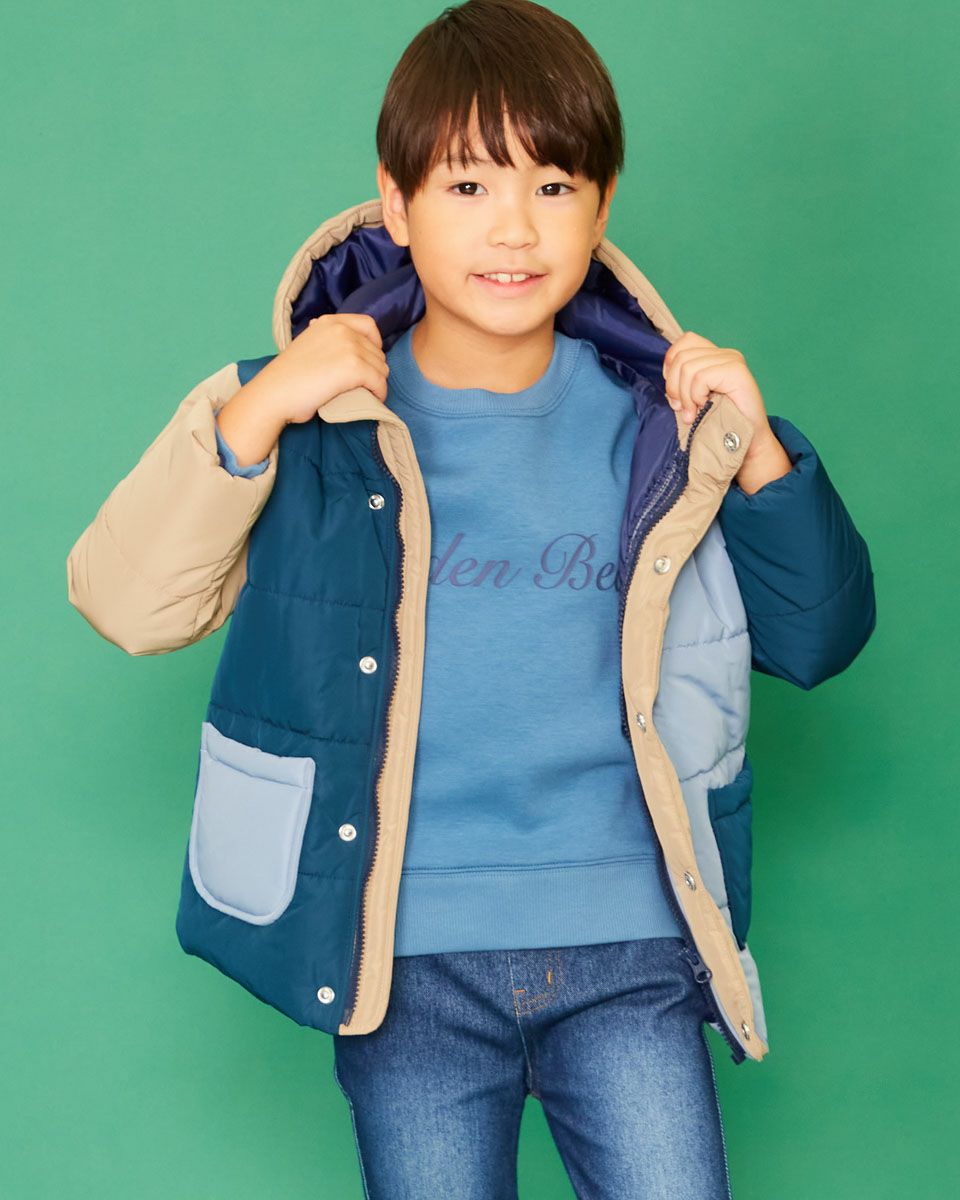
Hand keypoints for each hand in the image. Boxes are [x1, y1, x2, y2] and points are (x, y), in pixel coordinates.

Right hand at [250, 313, 390, 426]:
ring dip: (376, 383)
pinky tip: (370, 400)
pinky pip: (380, 382)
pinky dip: (379, 393)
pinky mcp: (354, 368)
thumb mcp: (308, 345)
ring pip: (381, 367)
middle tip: (363, 386)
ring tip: (365, 394)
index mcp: (329, 321)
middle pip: (377, 350)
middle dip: (374, 369)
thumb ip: (328, 341)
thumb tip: (350, 349)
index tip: (368, 361)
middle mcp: (342, 329)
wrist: (274, 393)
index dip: (374, 344)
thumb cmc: (287, 378)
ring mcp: (349, 347)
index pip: (369, 325)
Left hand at [662, 331, 791, 492]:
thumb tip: (665, 373)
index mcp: (715, 356)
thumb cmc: (719, 423)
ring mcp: (732, 361)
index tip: (674, 391)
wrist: (748, 442)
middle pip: (681, 357)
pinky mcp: (736, 371)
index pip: (685, 342)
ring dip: (685, 396)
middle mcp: (725, 354)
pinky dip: (696, 396)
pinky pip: (701, 377)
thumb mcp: (694, 398)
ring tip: (692, 413)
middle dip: (674, 387)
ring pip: (688, 367)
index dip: (671, 364)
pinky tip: (704, 408)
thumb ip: (683, 381)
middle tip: (681, 409)